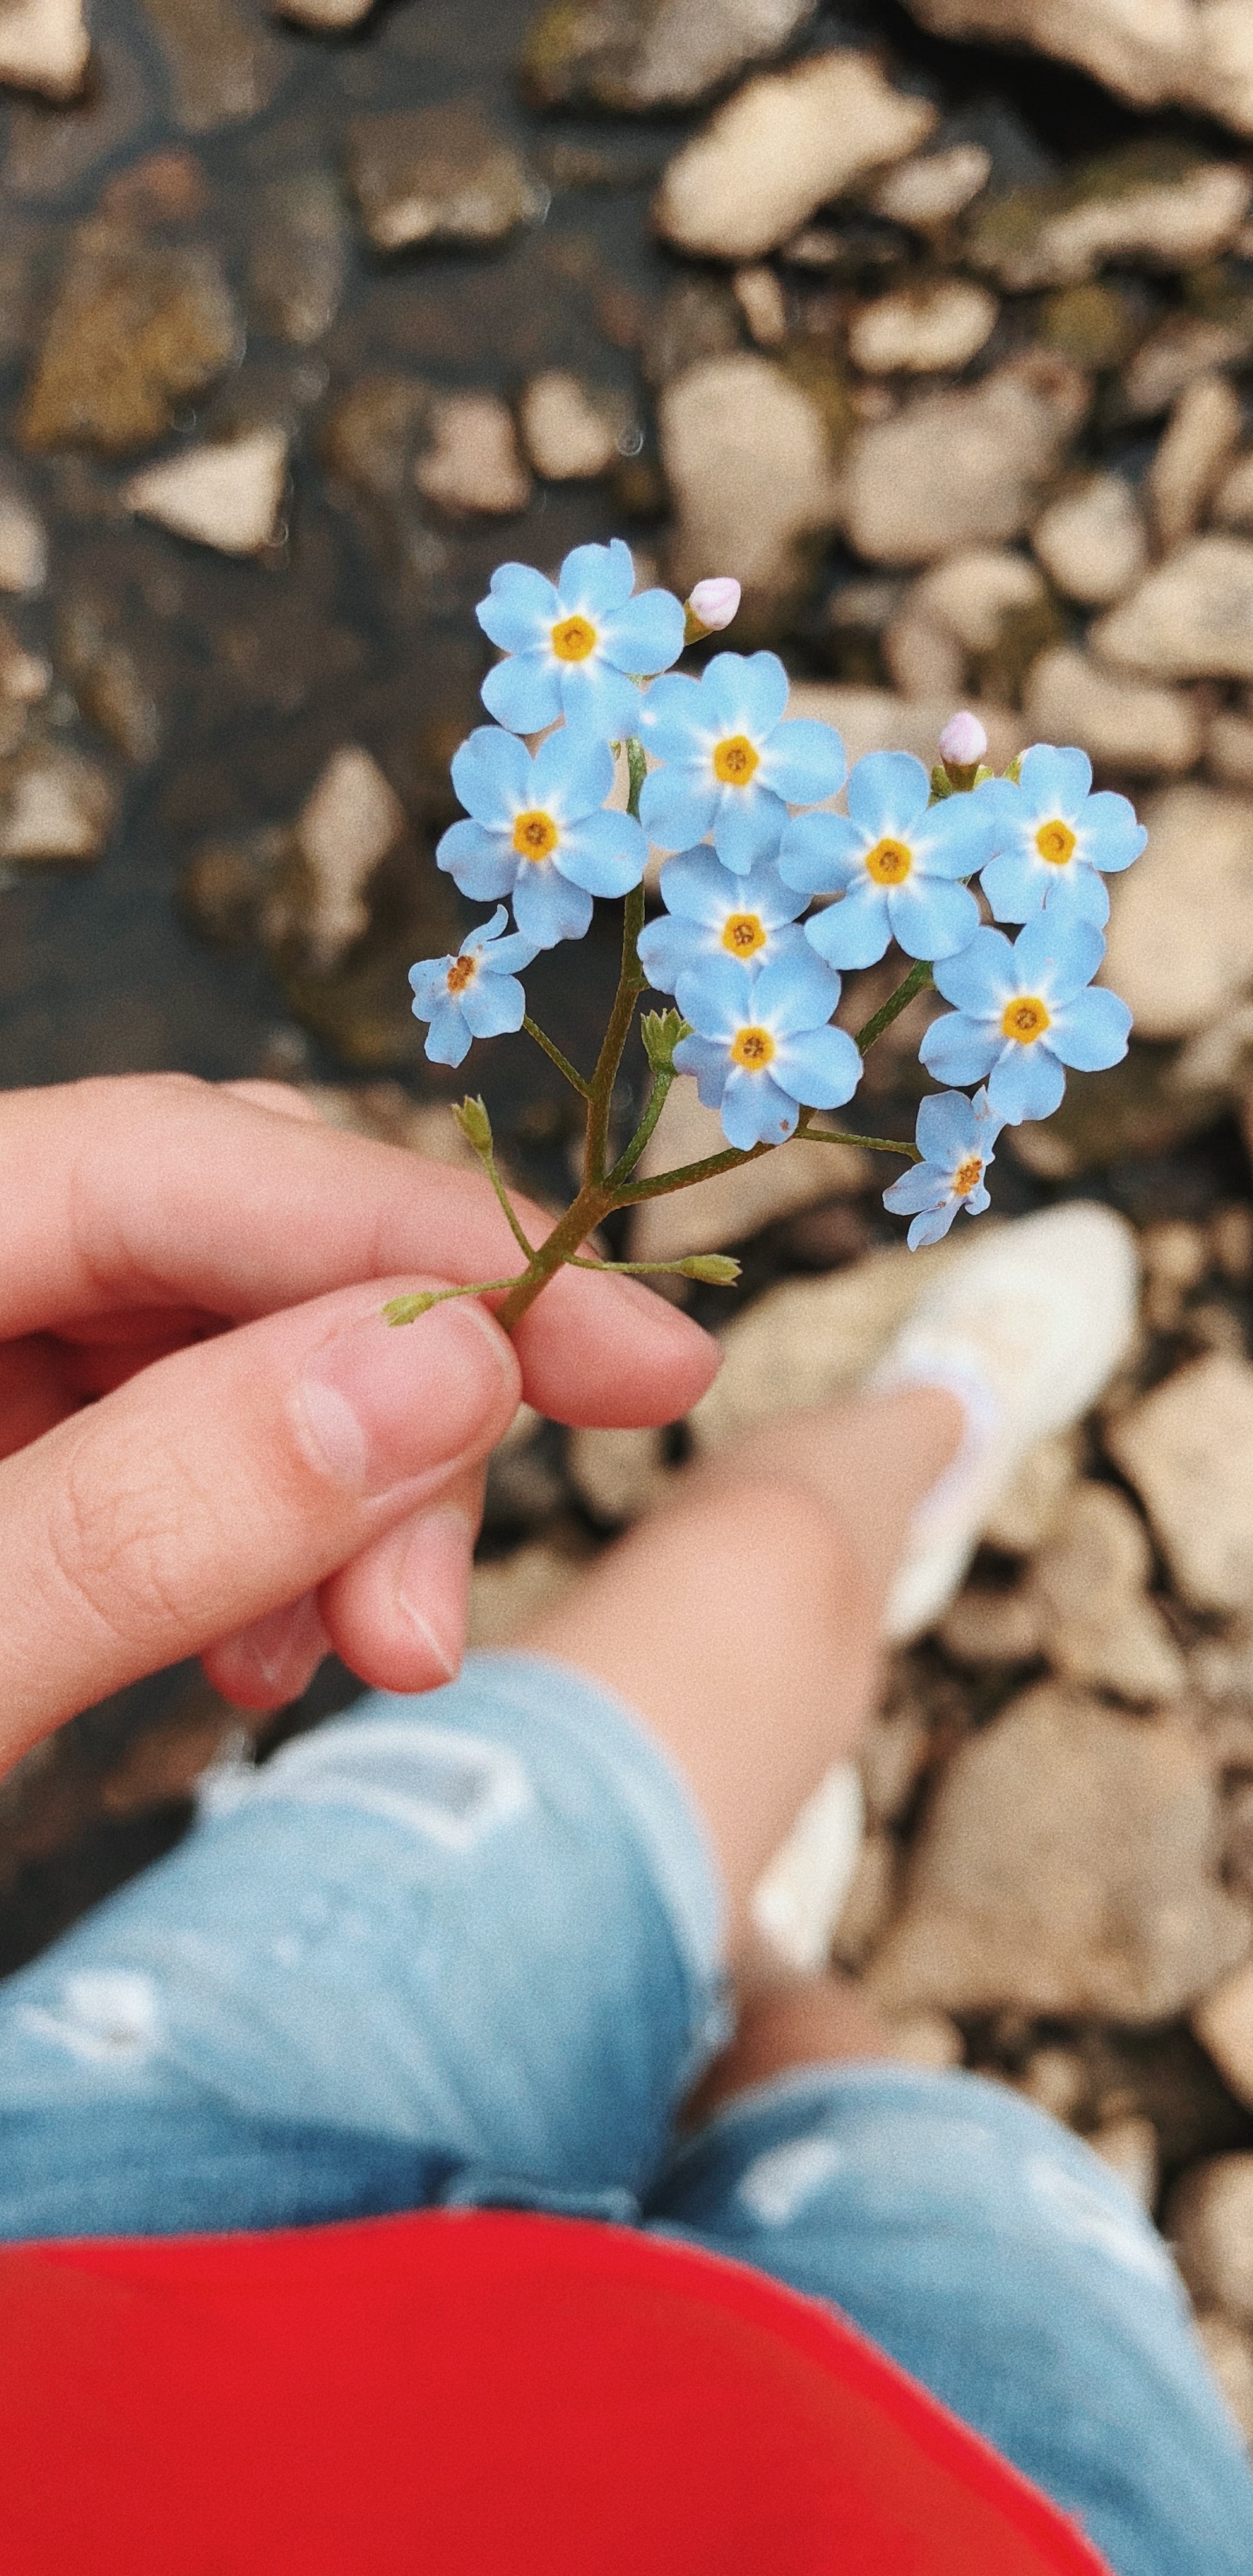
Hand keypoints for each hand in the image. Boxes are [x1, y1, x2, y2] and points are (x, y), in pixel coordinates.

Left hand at [0, 1075, 718, 1773]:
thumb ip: (150, 1517)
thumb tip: (446, 1369)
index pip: (171, 1157)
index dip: (422, 1243)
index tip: (640, 1356)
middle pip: (220, 1242)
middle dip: (386, 1411)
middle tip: (433, 1612)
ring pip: (222, 1344)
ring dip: (343, 1501)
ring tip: (369, 1652)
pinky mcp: (4, 1443)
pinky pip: (174, 1434)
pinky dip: (266, 1539)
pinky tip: (268, 1648)